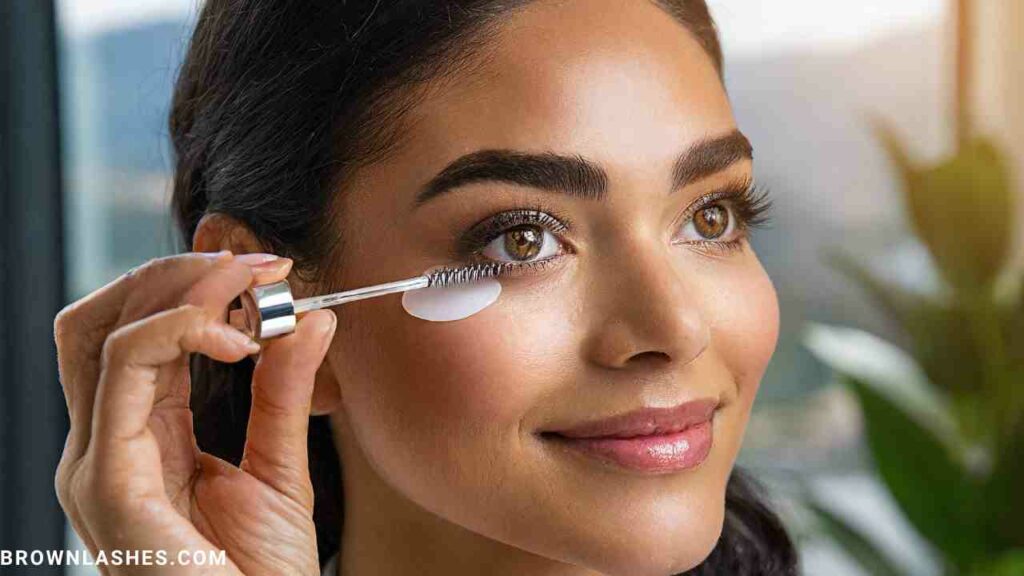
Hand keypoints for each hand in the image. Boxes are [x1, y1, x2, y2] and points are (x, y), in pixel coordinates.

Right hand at [54, 251, 335, 574]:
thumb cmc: (258, 574)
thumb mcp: (281, 466)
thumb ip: (287, 390)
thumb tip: (311, 317)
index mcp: (140, 437)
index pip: (136, 332)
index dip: (193, 285)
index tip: (268, 269)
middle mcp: (106, 443)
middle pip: (105, 319)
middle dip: (176, 273)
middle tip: (254, 263)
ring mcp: (97, 463)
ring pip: (104, 332)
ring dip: (180, 288)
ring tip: (251, 284)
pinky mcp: (107, 482)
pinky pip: (122, 375)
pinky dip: (176, 333)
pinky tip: (237, 337)